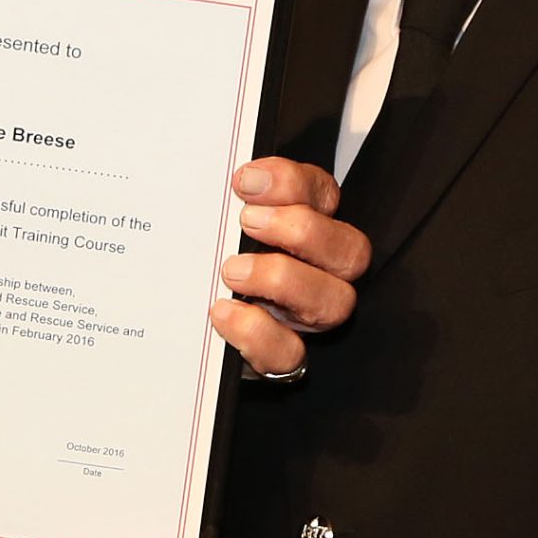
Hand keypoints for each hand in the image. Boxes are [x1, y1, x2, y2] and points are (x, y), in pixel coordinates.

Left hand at [213, 158, 368, 375]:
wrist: (185, 326)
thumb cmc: (211, 261)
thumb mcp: (217, 225)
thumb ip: (227, 203)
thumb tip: (222, 182)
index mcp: (308, 228)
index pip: (324, 195)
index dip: (292, 183)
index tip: (246, 181)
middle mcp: (320, 271)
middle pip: (351, 250)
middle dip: (302, 230)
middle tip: (249, 222)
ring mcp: (306, 316)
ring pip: (335, 301)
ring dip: (283, 278)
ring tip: (233, 270)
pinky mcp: (283, 355)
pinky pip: (290, 353)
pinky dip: (257, 331)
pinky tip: (224, 311)